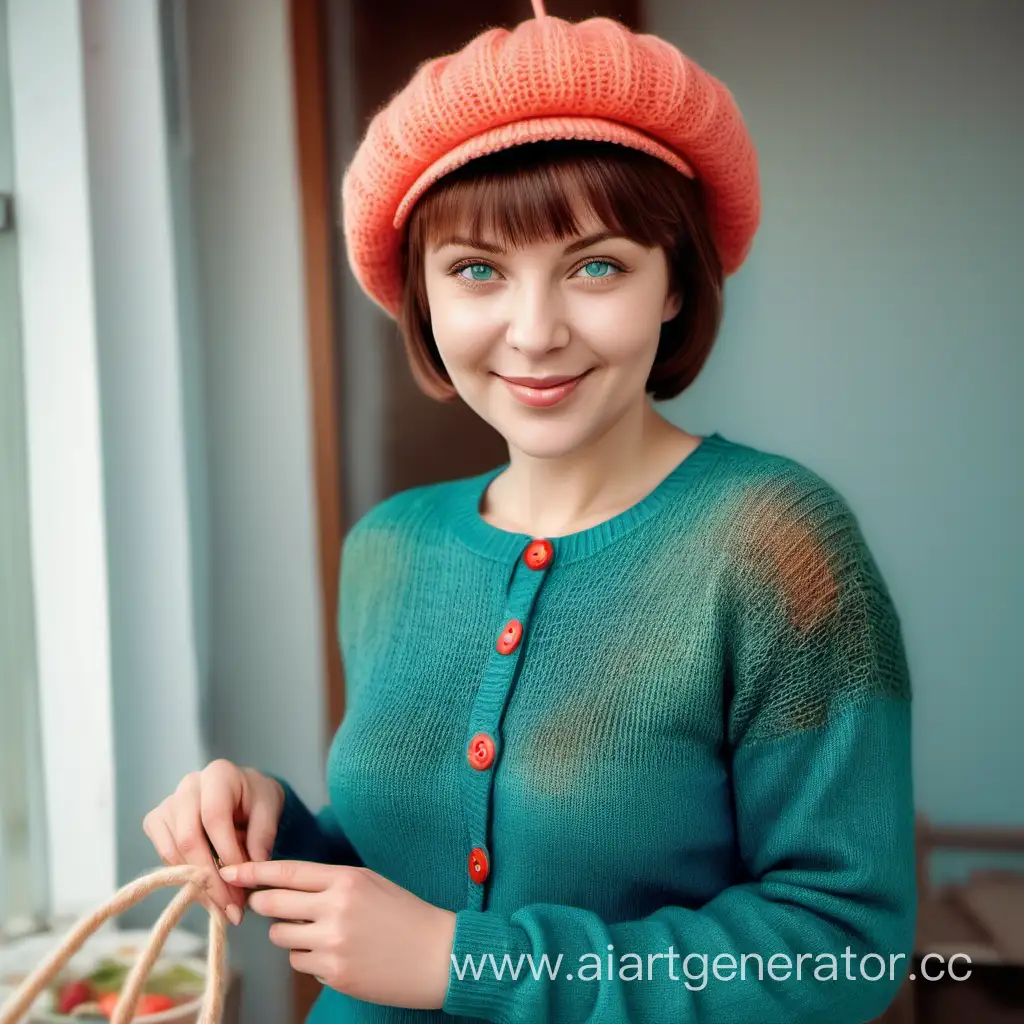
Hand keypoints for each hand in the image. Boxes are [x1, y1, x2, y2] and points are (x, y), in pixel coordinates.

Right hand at [142, 760, 284, 925]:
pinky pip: (165, 855)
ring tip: (223, 904)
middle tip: (232, 907)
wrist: (243, 792)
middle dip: (210, 878)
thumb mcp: (270, 810)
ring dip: (198, 883)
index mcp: (218, 774)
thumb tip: (250, 871)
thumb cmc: (257, 799)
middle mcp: (188, 785)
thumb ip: (262, 837)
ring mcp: (169, 803)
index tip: (243, 885)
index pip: (214, 818)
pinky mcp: (157, 821)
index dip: (227, 854)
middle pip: (188, 837)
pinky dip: (185, 876)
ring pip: (174, 850)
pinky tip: (208, 890)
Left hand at [220, 860, 456, 1009]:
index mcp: (346, 879)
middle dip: (262, 904)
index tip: (230, 871)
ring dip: (289, 935)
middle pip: (273, 904)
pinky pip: (300, 962)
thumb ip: (330, 883)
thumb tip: (286, 888)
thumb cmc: (405, 915)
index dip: (254, 871)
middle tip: (262, 904)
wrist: (438, 955)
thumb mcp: (370, 883)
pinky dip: (309, 958)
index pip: (288, 872)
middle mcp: (336, 908)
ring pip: (280, 937)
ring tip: (317, 933)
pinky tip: (334, 954)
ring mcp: (333, 943)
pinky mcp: (334, 973)